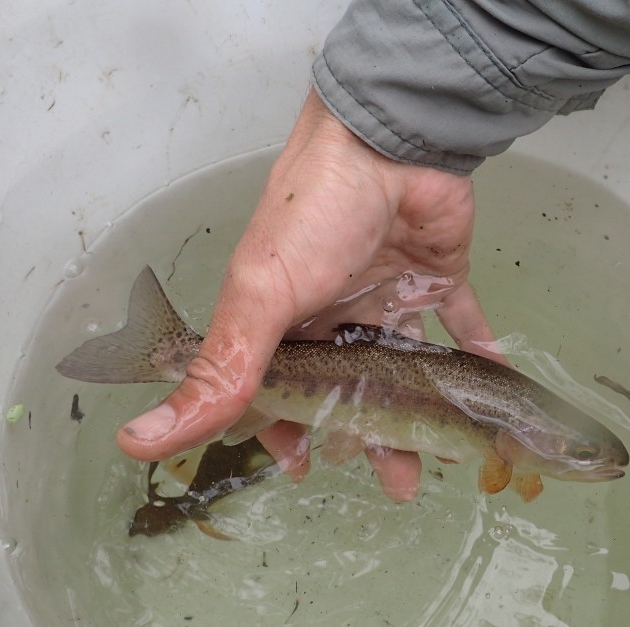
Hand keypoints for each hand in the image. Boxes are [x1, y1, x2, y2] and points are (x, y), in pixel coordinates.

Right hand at [116, 89, 499, 499]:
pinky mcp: (435, 277)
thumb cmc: (317, 215)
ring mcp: (387, 294)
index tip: (305, 467)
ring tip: (444, 454)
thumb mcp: (260, 298)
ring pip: (406, 368)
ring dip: (424, 410)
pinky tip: (492, 383)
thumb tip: (138, 441)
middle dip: (370, 436)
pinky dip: (478, 351)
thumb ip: (220, 372)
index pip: (281, 387)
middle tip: (399, 483)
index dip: (289, 428)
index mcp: (285, 318)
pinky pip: (462, 322)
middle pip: (350, 386)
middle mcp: (335, 311)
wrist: (391, 141)